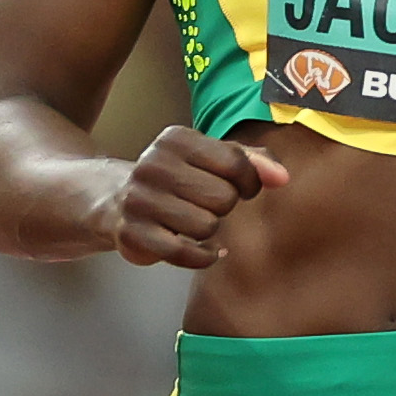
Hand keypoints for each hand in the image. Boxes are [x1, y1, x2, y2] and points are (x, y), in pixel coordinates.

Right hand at [107, 124, 288, 267]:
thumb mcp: (209, 158)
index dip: (248, 181)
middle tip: (205, 204)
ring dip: (207, 231)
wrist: (114, 200)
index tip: (238, 186)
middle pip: (223, 198)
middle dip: (223, 206)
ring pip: (206, 226)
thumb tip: (282, 178)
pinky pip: (185, 253)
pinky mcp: (133, 234)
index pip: (236, 163)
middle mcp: (153, 165)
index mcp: (175, 139)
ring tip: (191, 221)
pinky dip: (201, 256)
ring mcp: (140, 200)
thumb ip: (251, 161)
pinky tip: (201, 250)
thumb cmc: (175, 178)